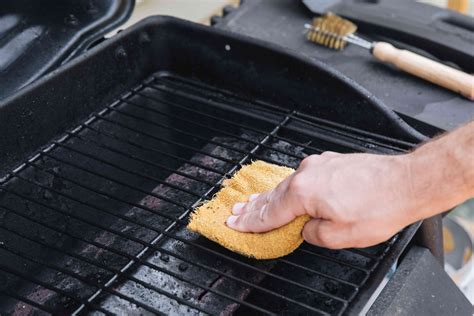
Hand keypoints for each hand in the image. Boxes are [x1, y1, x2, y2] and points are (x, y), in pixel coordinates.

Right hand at [226, 152, 419, 248]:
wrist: (407, 182)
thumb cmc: (379, 207)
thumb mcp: (340, 236)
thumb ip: (313, 234)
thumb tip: (307, 228)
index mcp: (304, 192)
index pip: (270, 212)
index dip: (251, 221)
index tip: (235, 223)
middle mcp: (307, 173)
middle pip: (273, 195)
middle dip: (253, 207)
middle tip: (234, 212)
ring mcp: (319, 164)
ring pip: (288, 184)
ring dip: (269, 195)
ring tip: (252, 202)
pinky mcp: (331, 161)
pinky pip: (303, 177)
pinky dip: (290, 187)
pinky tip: (285, 190)